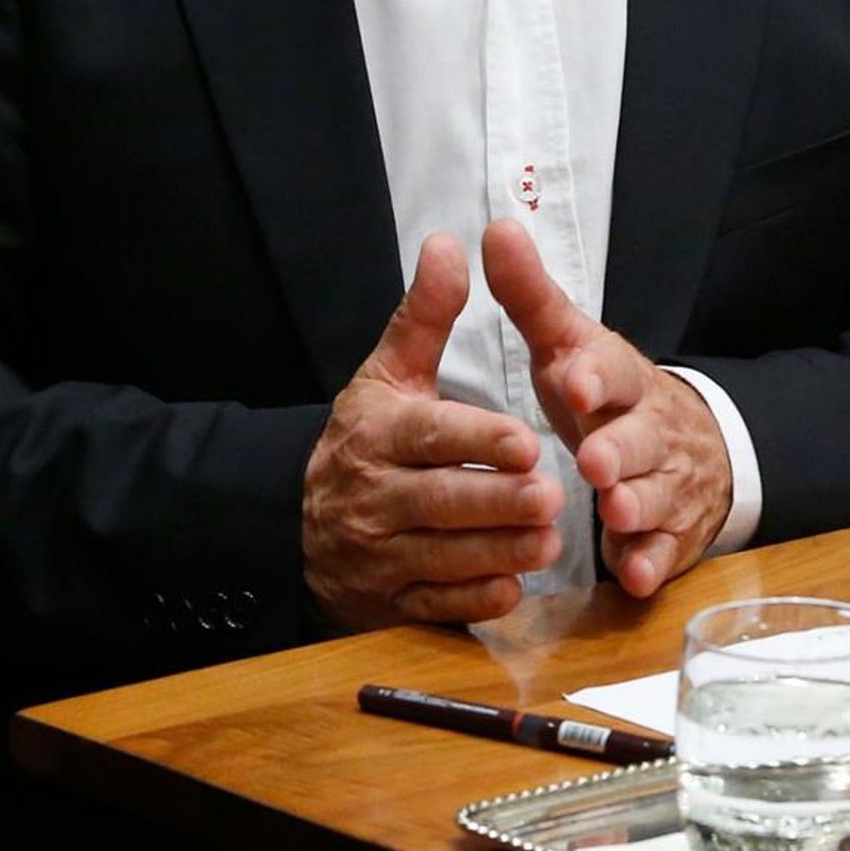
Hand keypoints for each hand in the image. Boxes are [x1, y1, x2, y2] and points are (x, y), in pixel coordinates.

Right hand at [302, 233, 564, 628]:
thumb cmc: (365, 436)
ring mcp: (379, 555)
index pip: (430, 436)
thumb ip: (425, 314)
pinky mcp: (388, 602)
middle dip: (498, 503)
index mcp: (377, 433)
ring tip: (550, 539)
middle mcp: (373, 496)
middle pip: (440, 502)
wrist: (296, 518)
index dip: (479, 441)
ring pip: (442, 557)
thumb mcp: (388, 371)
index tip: (528, 440)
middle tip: (553, 496)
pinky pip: (433, 606)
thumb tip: (451, 244)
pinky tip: (513, 588)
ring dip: (498, 552)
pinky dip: (473, 601)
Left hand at [481, 218, 731, 598]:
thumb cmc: (605, 394)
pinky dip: (652, 563)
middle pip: (643, 439)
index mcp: (622, 380)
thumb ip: (529, 295)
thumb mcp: (570, 344)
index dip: (597, 377)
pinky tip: (636, 575)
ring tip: (617, 516)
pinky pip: (666, 551)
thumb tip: (495, 227)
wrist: (686, 444)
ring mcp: (667, 484)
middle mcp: (651, 431)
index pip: (616, 371)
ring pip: (659, 496)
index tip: (573, 380)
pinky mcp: (672, 533)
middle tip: (594, 462)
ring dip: (640, 507)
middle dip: (621, 451)